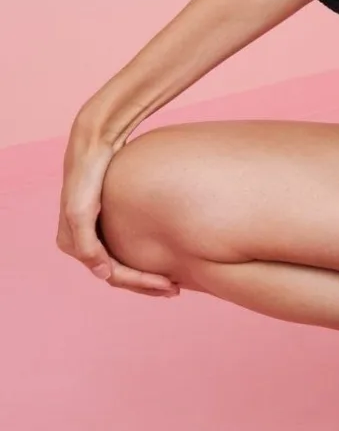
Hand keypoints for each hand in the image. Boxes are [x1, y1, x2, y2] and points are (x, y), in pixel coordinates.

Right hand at [56, 115, 178, 295]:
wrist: (94, 140)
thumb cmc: (87, 174)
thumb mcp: (81, 211)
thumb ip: (86, 245)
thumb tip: (101, 274)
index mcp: (71, 242)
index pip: (111, 276)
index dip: (140, 284)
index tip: (170, 286)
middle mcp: (79, 240)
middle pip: (116, 274)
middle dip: (145, 284)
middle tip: (175, 290)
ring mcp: (91, 230)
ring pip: (120, 263)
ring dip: (144, 275)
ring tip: (173, 280)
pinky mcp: (102, 218)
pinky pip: (123, 247)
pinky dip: (142, 257)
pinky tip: (163, 256)